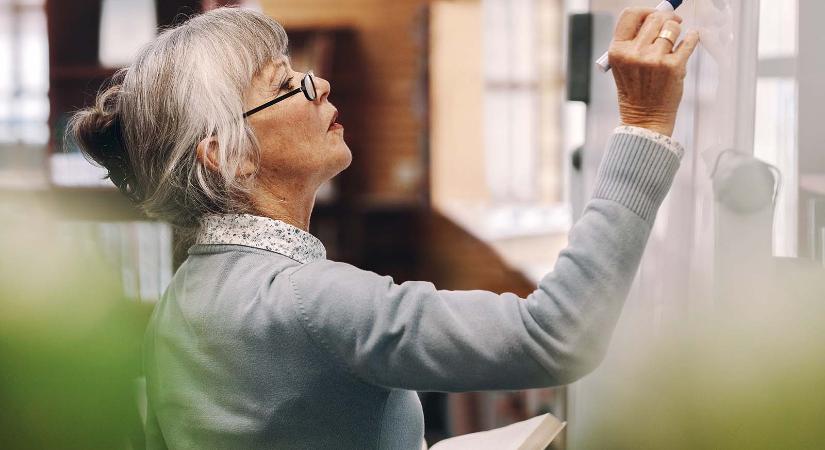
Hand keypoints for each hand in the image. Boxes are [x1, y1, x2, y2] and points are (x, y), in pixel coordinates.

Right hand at [608, 8, 699, 136]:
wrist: (645, 118)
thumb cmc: (636, 90)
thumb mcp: (624, 65)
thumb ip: (635, 41)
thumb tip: (661, 14)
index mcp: (617, 51)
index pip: (630, 14)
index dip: (646, 10)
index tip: (655, 15)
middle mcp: (634, 53)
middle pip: (654, 18)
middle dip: (667, 19)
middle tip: (673, 24)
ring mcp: (654, 60)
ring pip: (673, 27)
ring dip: (677, 30)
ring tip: (675, 42)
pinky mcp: (673, 67)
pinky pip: (689, 40)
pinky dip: (692, 38)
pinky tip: (690, 40)